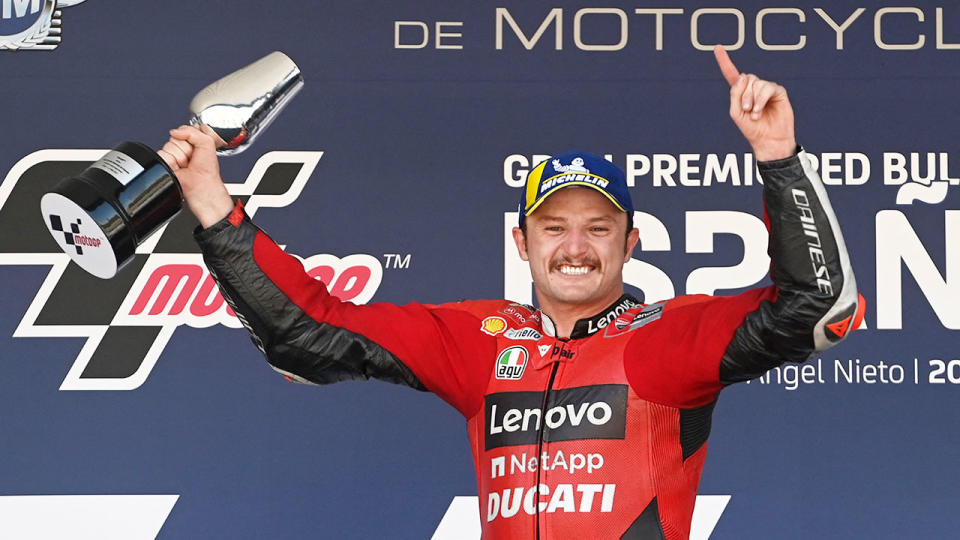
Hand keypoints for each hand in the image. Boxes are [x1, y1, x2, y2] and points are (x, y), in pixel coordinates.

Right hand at [157, 125, 234, 227]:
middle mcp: (183, 148)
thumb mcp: (208, 143)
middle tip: (192, 158)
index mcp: (194, 143)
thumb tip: (175, 131)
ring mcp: (174, 156)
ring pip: (168, 145)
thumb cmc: (208, 171)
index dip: (190, 137)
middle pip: (175, 137)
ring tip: (186, 164)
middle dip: (185, 148)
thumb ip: (193, 131)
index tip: (196, 148)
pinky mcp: (165, 163)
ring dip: (179, 156)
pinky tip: (178, 168)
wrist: (201, 187)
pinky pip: (161, 154)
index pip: (184, 129)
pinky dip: (171, 161)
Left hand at [714, 45, 796, 161]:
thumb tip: (744, 76)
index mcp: (741, 93)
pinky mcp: (777, 92)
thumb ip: (735, 94)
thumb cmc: (752, 129)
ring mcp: (766, 89)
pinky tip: (759, 110)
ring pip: (756, 83)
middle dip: (744, 95)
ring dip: (752, 99)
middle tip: (746, 109)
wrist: (768, 140)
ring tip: (754, 113)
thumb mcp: (736, 113)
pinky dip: (760, 99)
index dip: (724, 61)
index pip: (732, 75)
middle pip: (746, 79)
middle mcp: (754, 89)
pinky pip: (767, 87)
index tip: (718, 48)